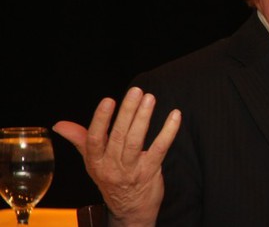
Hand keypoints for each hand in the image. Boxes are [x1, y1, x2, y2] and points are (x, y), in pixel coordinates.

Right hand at [53, 87, 180, 226]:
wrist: (130, 210)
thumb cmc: (111, 179)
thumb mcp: (92, 162)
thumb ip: (81, 139)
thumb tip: (60, 124)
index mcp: (96, 161)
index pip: (95, 139)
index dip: (101, 119)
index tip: (108, 100)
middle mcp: (112, 166)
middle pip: (119, 136)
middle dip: (127, 112)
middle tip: (136, 91)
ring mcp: (131, 170)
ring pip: (136, 141)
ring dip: (144, 118)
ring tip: (149, 98)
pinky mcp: (150, 172)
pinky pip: (160, 149)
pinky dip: (168, 131)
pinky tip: (175, 116)